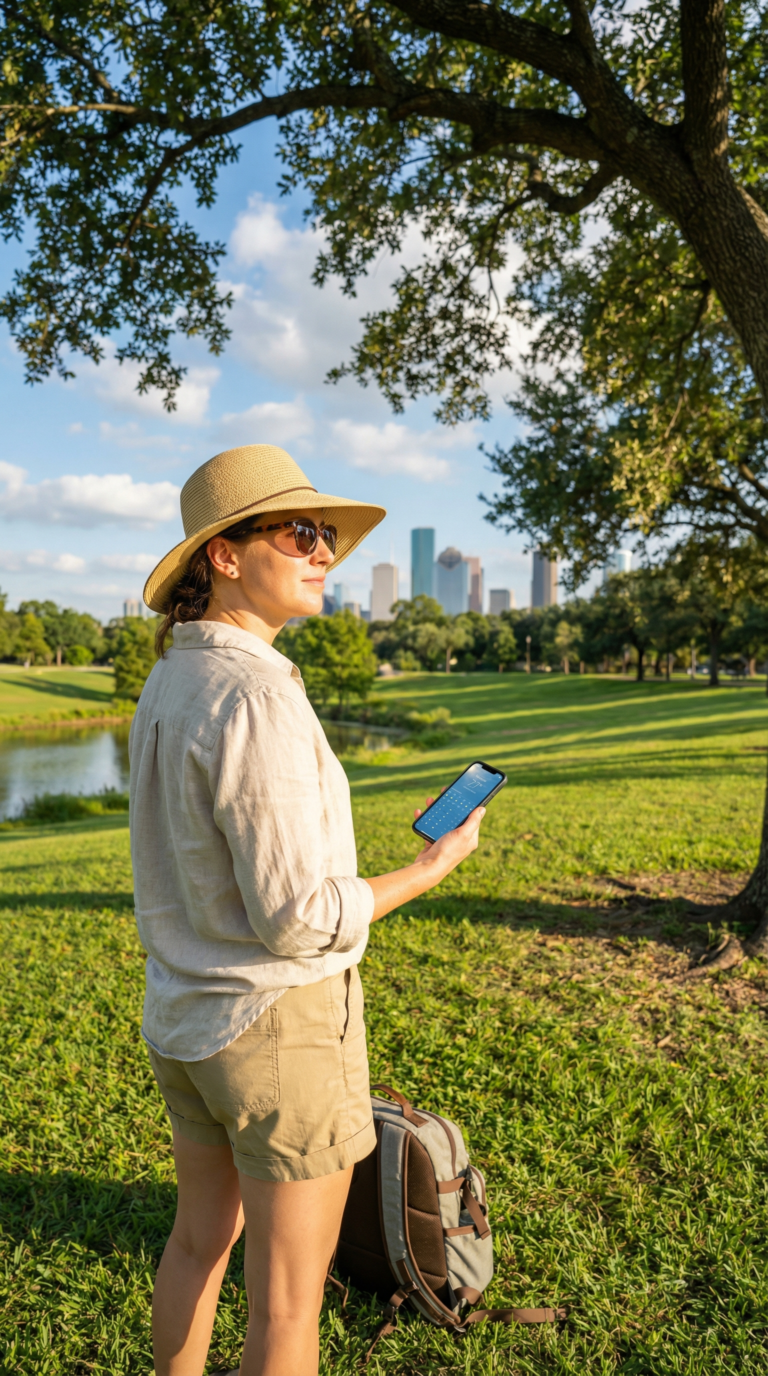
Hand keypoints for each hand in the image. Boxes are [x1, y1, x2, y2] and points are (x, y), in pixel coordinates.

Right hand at [364, 792, 486, 922]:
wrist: (428, 868)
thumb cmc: (447, 852)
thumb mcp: (463, 834)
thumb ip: (473, 821)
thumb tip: (483, 809)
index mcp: (470, 838)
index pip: (472, 817)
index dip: (467, 805)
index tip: (463, 794)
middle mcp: (459, 839)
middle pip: (455, 817)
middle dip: (449, 805)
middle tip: (444, 793)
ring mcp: (446, 840)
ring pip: (442, 820)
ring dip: (436, 810)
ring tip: (430, 800)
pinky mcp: (434, 842)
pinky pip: (430, 827)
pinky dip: (425, 819)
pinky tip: (420, 812)